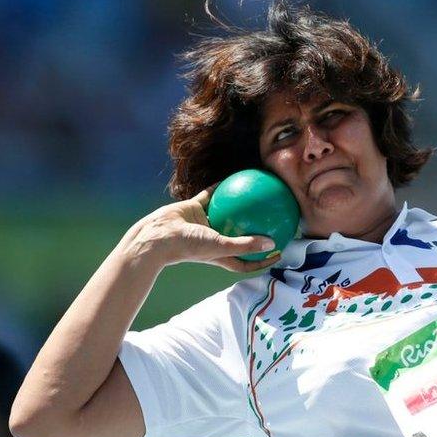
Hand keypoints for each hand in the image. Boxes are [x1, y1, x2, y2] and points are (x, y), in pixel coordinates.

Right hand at [121, 184, 280, 272]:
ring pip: (226, 212)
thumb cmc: (188, 247)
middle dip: (254, 228)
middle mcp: (214, 238)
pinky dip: (220, 187)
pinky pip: (211, 195)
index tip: (279, 251)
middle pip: (239, 234)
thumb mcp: (220, 247)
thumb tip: (273, 244)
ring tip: (257, 192)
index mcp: (220, 254)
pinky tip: (235, 176)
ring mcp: (204, 223)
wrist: (156, 236)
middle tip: (274, 217)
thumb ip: (245, 245)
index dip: (262, 259)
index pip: (246, 260)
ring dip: (238, 204)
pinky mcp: (193, 208)